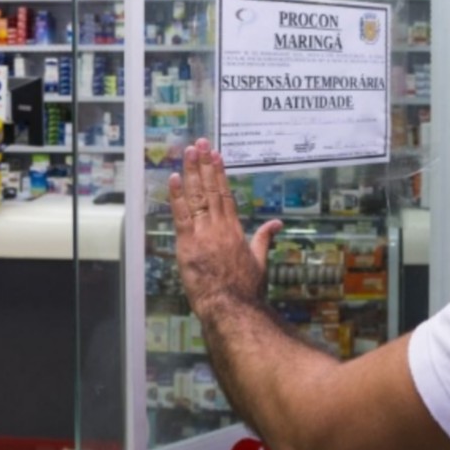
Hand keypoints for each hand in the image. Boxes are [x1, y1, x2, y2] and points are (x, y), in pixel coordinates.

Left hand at [168, 138, 282, 315]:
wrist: (232, 306)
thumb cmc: (247, 288)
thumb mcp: (259, 260)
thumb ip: (264, 238)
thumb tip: (277, 223)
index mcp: (234, 229)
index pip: (225, 194)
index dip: (219, 173)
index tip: (215, 155)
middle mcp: (219, 226)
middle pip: (210, 189)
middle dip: (204, 165)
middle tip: (200, 143)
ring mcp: (203, 235)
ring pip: (196, 197)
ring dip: (190, 173)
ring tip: (187, 152)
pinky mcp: (188, 246)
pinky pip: (180, 216)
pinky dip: (176, 197)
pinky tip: (172, 179)